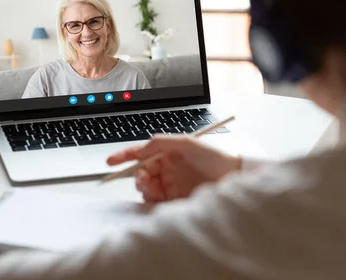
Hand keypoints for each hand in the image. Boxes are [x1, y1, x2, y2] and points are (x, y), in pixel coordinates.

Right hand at [107, 135, 241, 202]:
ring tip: (154, 188)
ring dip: (145, 188)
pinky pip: (156, 202)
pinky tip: (159, 197)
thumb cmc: (216, 158)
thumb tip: (143, 146)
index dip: (124, 156)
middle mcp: (167, 169)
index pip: (140, 154)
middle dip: (137, 175)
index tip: (110, 162)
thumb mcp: (188, 143)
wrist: (235, 179)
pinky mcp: (175, 201)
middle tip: (144, 178)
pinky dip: (152, 200)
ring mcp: (171, 186)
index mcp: (168, 154)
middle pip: (140, 173)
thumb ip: (162, 142)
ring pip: (146, 189)